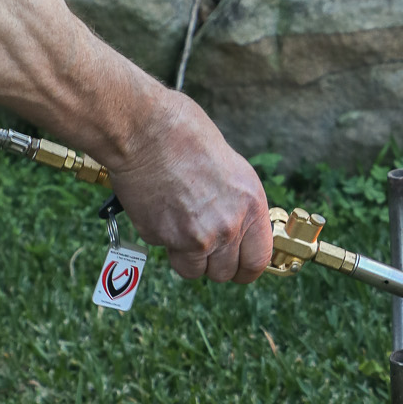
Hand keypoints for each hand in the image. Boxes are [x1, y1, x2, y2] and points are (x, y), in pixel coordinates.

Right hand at [106, 90, 272, 283]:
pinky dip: (161, 238)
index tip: (237, 267)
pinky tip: (160, 208)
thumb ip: (237, 203)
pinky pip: (166, 250)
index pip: (257, 261)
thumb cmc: (186, 135)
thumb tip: (238, 226)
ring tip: (178, 224)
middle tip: (201, 243)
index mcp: (251, 206)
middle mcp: (228, 227)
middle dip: (213, 262)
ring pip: (193, 270)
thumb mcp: (232, 168)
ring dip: (186, 256)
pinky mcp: (162, 238)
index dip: (245, 268)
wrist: (145, 130)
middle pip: (224, 273)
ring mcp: (195, 237)